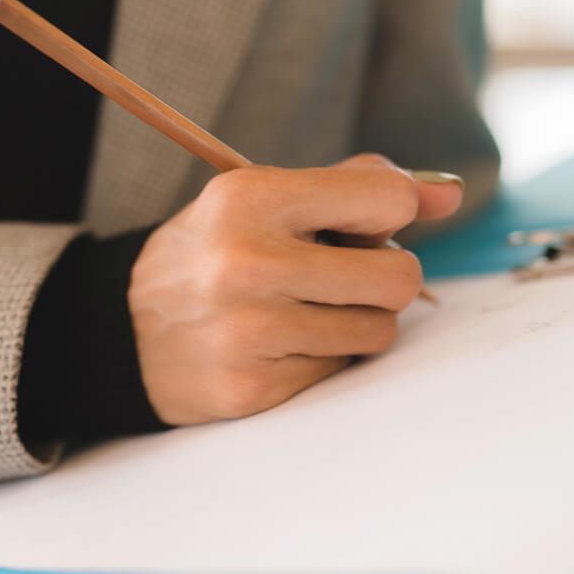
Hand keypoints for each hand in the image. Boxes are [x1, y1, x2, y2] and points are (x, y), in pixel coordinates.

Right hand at [129, 154, 463, 424]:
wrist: (124, 333)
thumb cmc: (212, 255)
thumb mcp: (264, 199)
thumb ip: (356, 186)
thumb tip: (449, 195)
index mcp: (251, 198)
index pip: (387, 198)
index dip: (391, 214)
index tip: (365, 223)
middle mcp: (247, 262)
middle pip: (397, 276)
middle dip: (384, 278)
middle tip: (343, 276)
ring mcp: (249, 331)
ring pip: (377, 331)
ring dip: (355, 322)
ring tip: (306, 310)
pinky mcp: (252, 386)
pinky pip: (338, 370)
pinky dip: (320, 357)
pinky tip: (278, 345)